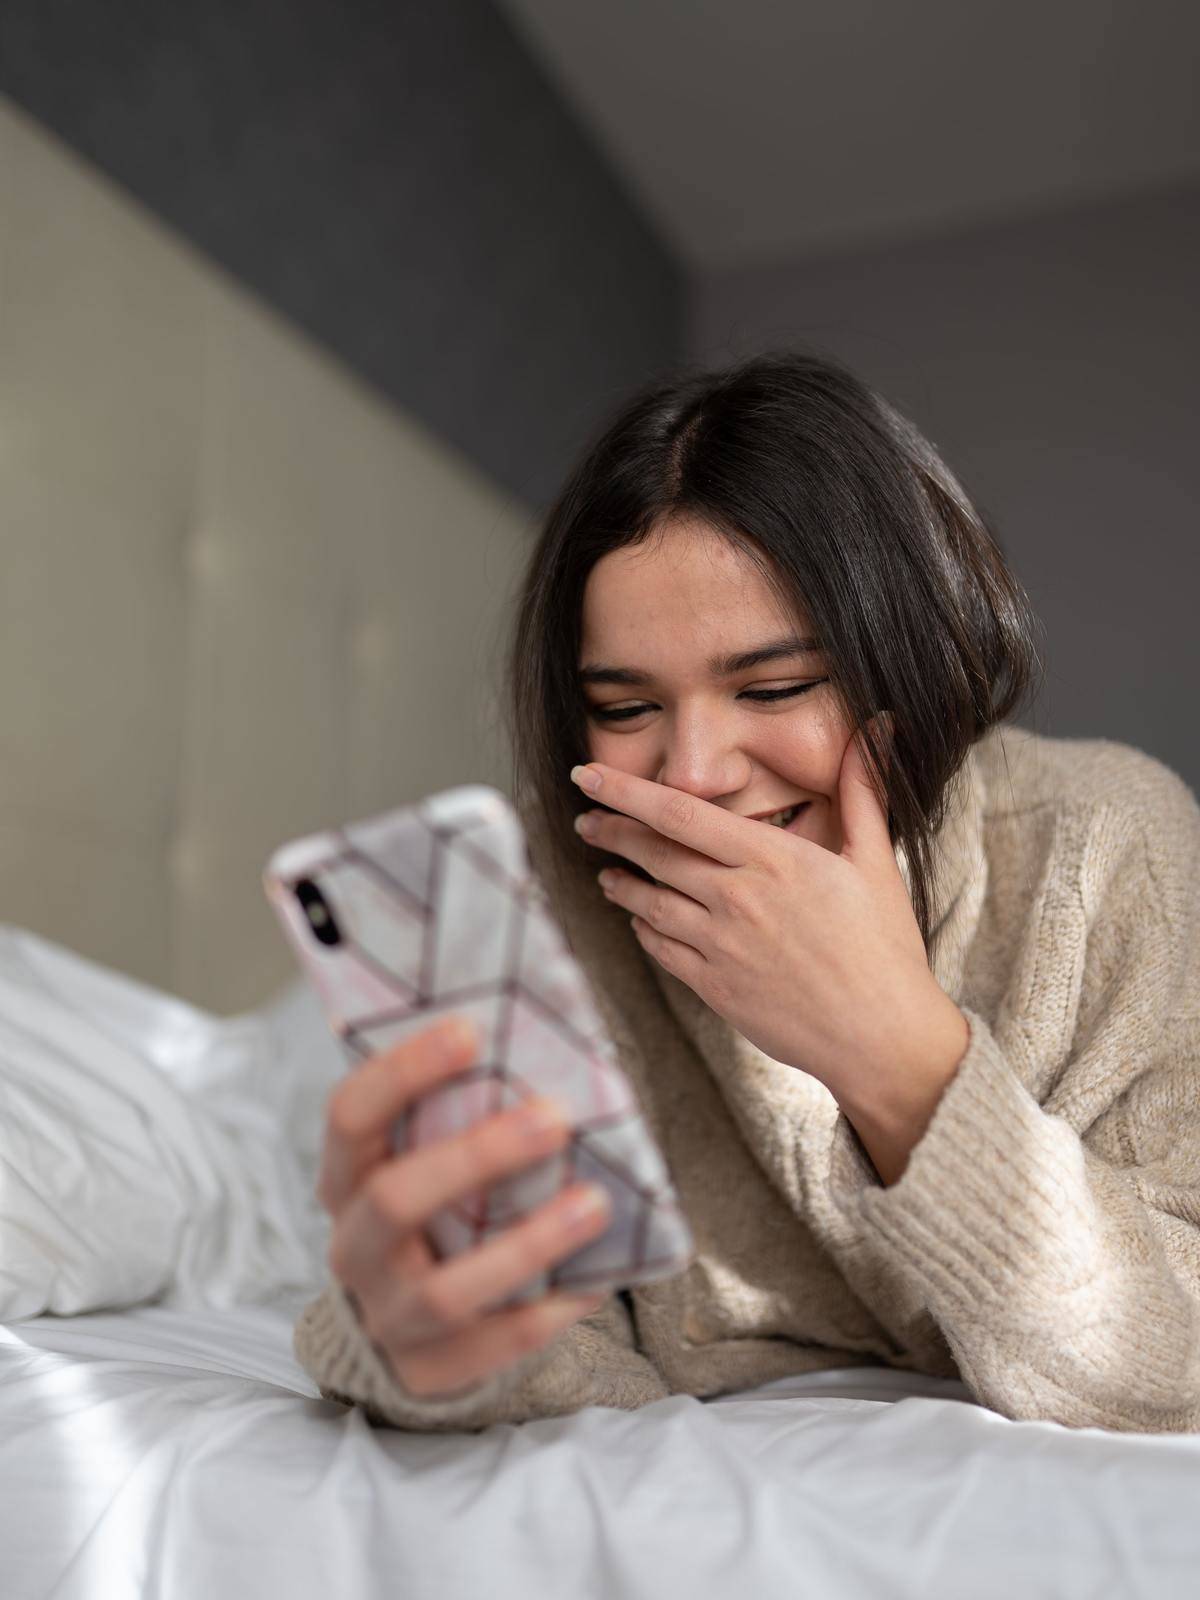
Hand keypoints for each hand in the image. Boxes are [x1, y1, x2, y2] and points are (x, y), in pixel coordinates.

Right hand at [318, 1015, 611, 1400]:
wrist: (408, 1324)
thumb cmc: (439, 1206)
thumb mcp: (427, 1156)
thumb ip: (464, 1109)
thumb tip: (547, 1035)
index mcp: (347, 1176)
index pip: (351, 1115)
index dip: (402, 1070)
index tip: (469, 1029)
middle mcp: (354, 1246)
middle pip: (395, 1200)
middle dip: (476, 1157)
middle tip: (553, 1117)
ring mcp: (386, 1317)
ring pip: (446, 1290)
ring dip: (527, 1243)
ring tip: (595, 1204)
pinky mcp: (430, 1371)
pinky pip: (494, 1346)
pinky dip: (550, 1311)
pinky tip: (598, 1278)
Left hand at [572, 716, 959, 1103]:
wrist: (881, 1038)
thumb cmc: (884, 947)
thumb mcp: (875, 860)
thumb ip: (862, 790)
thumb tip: (879, 725)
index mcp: (773, 859)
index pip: (682, 813)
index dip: (626, 792)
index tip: (589, 775)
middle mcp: (737, 898)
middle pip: (654, 854)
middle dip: (612, 831)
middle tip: (586, 818)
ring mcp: (721, 945)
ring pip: (650, 903)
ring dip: (621, 884)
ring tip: (605, 872)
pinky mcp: (715, 988)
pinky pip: (664, 949)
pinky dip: (645, 930)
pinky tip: (640, 921)